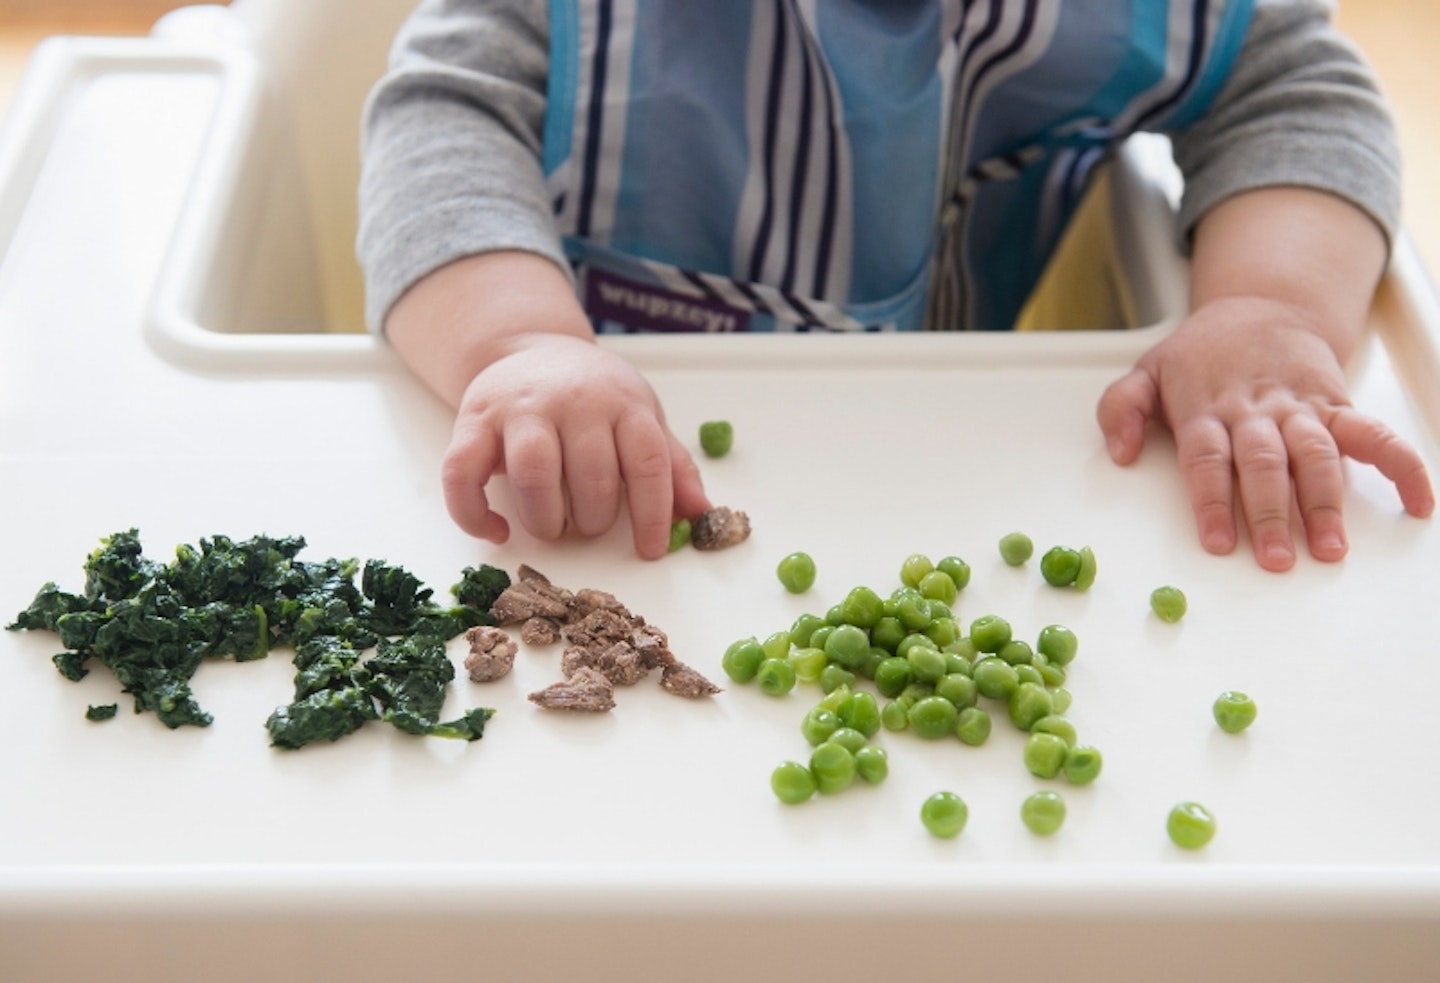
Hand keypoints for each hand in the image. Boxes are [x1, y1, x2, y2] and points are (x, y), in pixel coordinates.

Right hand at [441, 333, 710, 558]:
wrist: (530, 348)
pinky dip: (474, 514)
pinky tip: (498, 530)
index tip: (650, 550)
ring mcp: (519, 409)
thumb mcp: (641, 417)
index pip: (646, 461)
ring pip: (533, 472)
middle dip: (594, 518)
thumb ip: (670, 464)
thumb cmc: (595, 396)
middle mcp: (573, 401)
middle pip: (591, 472)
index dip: (652, 512)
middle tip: (590, 527)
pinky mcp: (473, 421)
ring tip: (553, 528)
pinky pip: (462, 473)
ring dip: (546, 518)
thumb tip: (702, 513)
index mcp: (622, 402)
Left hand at [1097, 296, 1433, 570]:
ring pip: (1316, 455)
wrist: (1263, 305)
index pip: (1208, 459)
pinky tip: (1417, 503)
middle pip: (1264, 463)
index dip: (1213, 501)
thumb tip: (1119, 452)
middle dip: (1271, 513)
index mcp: (1207, 407)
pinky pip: (1374, 435)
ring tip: (1330, 549)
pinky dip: (1402, 465)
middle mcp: (1255, 410)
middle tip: (1275, 558)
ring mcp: (1300, 409)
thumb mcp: (1147, 370)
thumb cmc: (1202, 353)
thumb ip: (1121, 408)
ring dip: (1325, 503)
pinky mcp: (1337, 406)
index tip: (1217, 542)